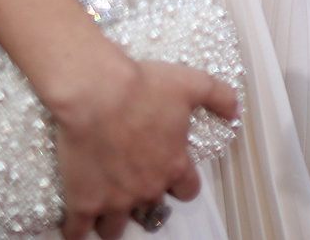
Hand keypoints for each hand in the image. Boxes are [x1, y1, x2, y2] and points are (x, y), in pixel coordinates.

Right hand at [50, 54, 238, 239]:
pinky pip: (76, 232)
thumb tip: (235, 111)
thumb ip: (220, 97)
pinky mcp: (83, 202)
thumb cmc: (143, 87)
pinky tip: (74, 229)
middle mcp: (147, 189)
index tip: (171, 175)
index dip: (181, 184)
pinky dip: (75, 233)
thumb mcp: (193, 84)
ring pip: (114, 227)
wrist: (97, 92)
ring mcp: (114, 199)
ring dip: (112, 221)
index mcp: (174, 166)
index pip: (187, 191)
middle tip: (134, 185)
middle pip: (152, 211)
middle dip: (144, 200)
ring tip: (106, 210)